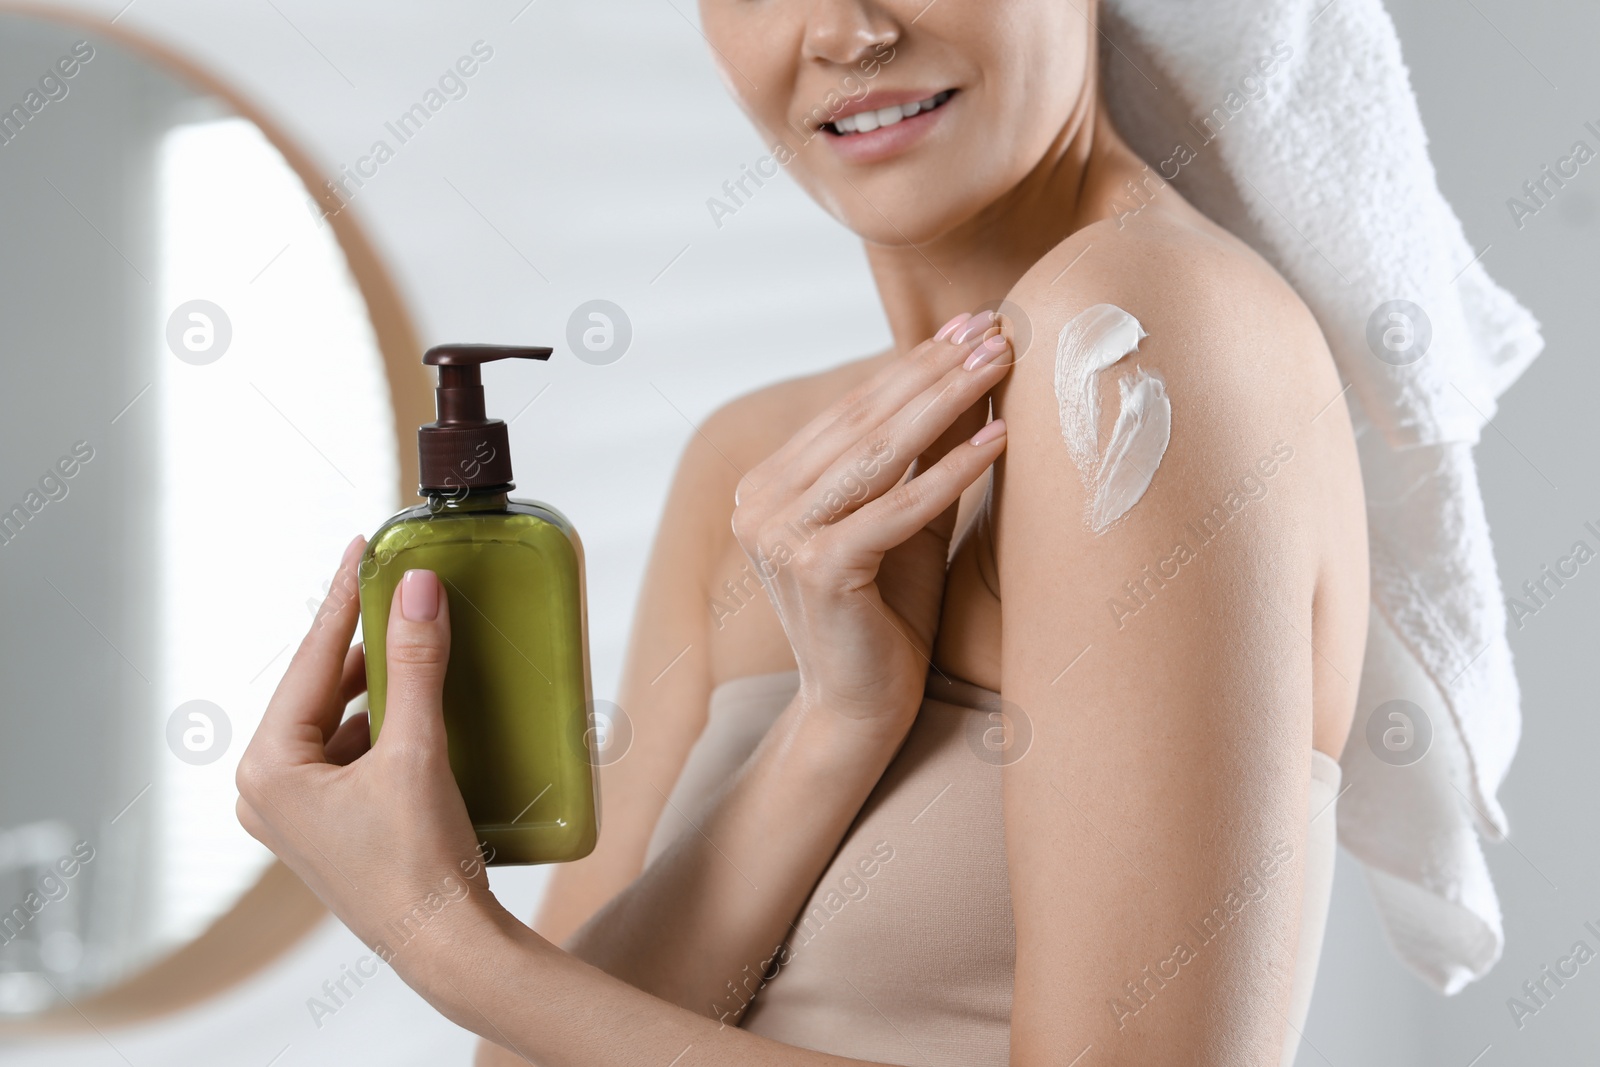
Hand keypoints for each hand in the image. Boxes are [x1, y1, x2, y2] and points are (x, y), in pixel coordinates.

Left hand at [235, 539, 504, 969]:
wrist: (446, 946)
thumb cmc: (418, 864)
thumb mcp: (416, 752)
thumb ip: (414, 665)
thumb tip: (416, 591)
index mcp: (268, 771)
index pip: (307, 662)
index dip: (340, 600)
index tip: (361, 549)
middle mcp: (270, 792)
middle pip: (319, 690)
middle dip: (362, 645)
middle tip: (398, 592)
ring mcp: (300, 813)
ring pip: (337, 722)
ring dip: (378, 685)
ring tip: (416, 643)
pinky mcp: (333, 827)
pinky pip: (353, 753)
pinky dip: (386, 724)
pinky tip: (421, 708)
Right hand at [731, 312, 1010, 737]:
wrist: (859, 710)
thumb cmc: (886, 615)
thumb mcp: (903, 520)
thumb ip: (919, 456)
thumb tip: (968, 374)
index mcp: (769, 487)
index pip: (853, 410)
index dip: (915, 363)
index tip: (971, 324)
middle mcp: (761, 505)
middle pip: (865, 421)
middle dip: (936, 369)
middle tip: (996, 326)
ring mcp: (781, 537)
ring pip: (879, 453)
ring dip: (947, 401)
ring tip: (1002, 361)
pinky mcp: (818, 569)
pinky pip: (897, 508)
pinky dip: (951, 472)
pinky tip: (998, 440)